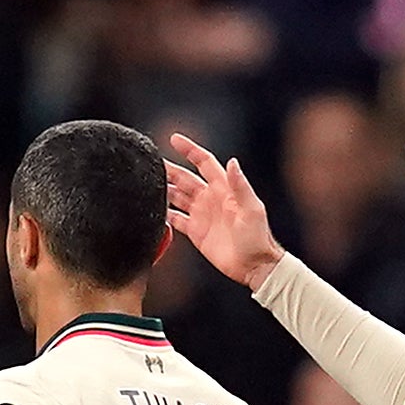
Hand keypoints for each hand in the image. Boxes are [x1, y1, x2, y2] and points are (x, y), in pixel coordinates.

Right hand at [164, 133, 281, 287]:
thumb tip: (232, 161)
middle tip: (150, 163)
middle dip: (169, 169)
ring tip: (146, 184)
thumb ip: (240, 186)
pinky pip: (176, 220)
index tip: (174, 139)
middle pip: (185, 178)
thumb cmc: (257, 236)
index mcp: (223, 189)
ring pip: (178, 196)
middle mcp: (210, 198)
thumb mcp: (252, 208)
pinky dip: (164, 214)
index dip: (190, 150)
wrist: (253, 265)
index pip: (204, 163)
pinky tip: (153, 211)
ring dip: (164, 189)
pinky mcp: (195, 232)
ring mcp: (202, 215)